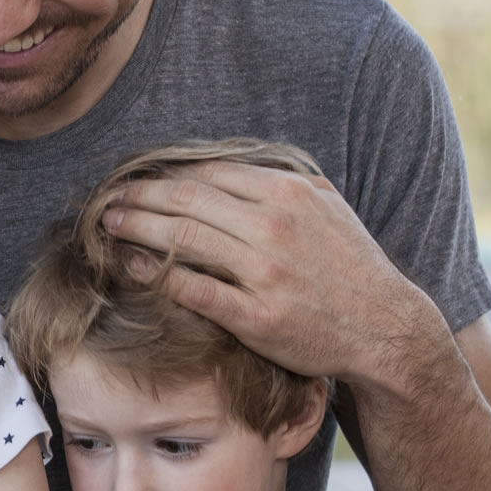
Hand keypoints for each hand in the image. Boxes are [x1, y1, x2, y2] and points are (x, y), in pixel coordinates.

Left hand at [102, 162, 442, 386]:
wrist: (383, 326)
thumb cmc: (349, 265)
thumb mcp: (324, 206)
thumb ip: (278, 182)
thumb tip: (228, 164)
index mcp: (287, 194)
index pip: (207, 175)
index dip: (163, 175)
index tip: (137, 179)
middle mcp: (273, 227)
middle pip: (186, 201)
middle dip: (139, 197)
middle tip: (107, 198)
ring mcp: (264, 272)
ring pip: (182, 239)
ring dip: (136, 229)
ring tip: (108, 225)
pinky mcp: (255, 316)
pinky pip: (191, 289)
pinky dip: (156, 274)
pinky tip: (132, 266)